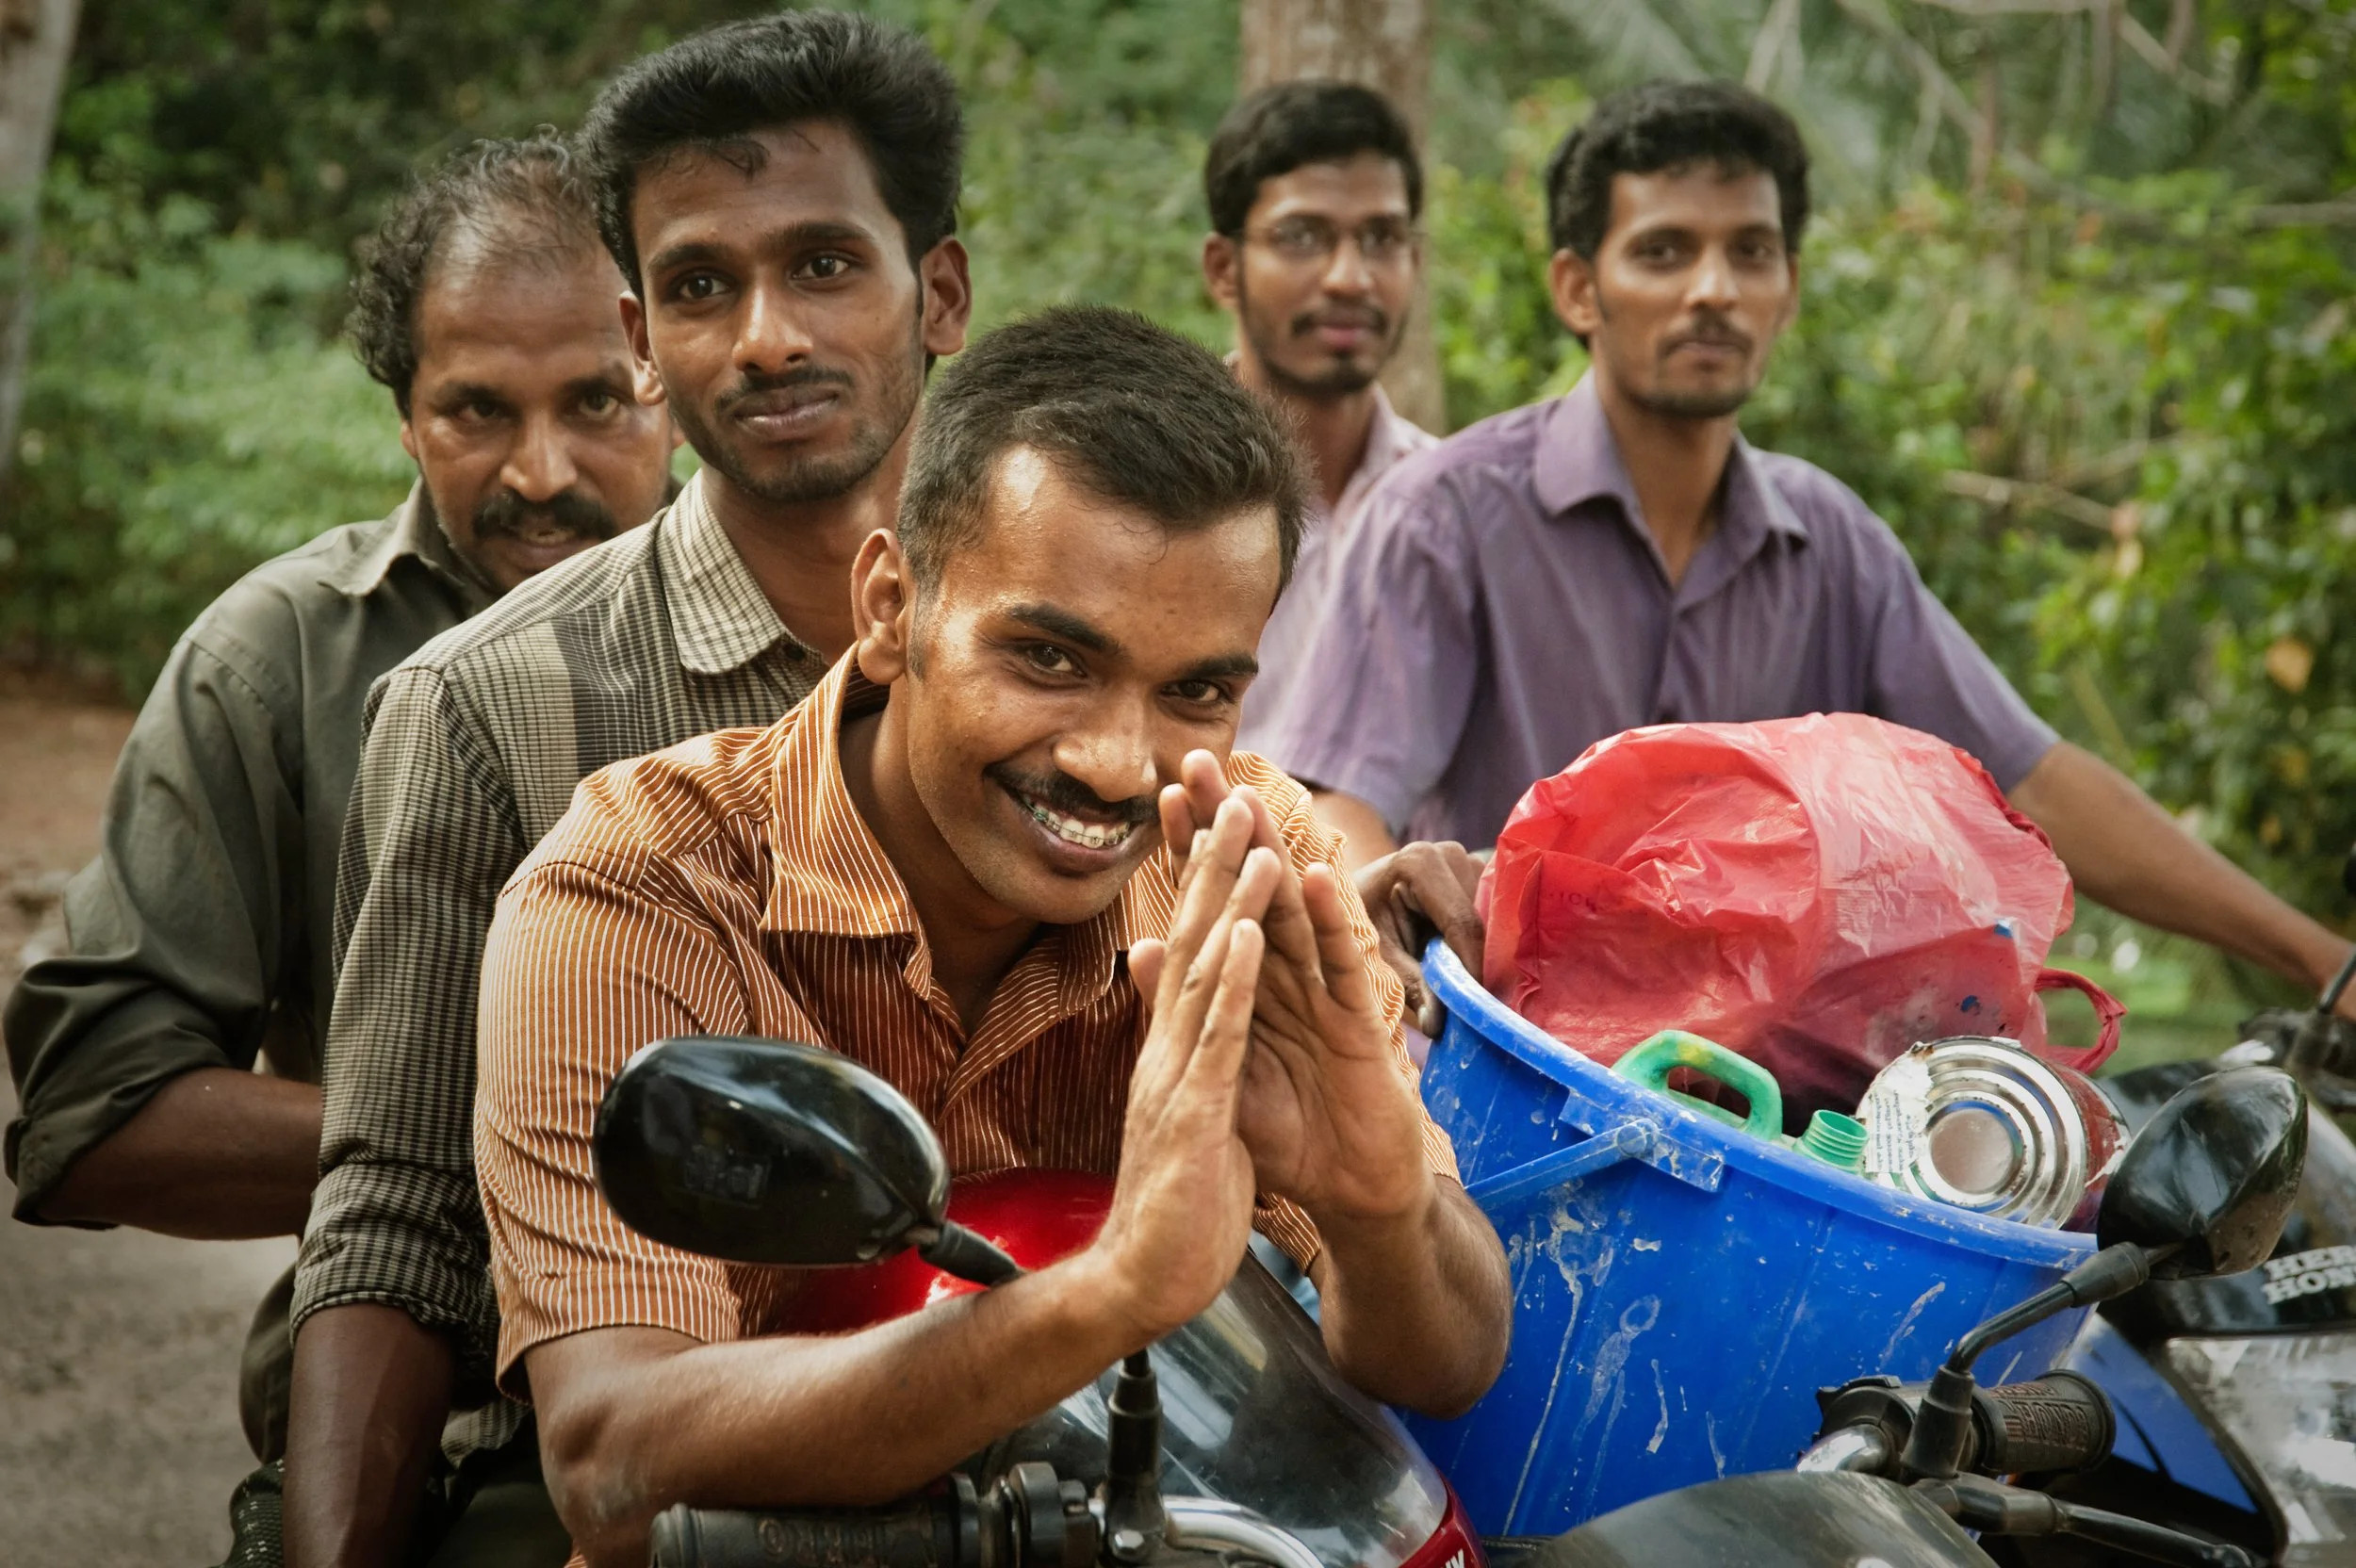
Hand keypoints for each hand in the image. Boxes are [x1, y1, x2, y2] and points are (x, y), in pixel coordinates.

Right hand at [1098, 793, 1279, 1342]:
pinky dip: (1234, 981)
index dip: (1200, 882)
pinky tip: (1250, 933)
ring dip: (1229, 898)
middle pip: (1189, 938)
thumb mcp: (1181, 1117)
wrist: (1142, 1284)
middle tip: (1228, 786)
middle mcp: (1164, 1047)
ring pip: (1205, 970)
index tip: (1216, 818)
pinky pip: (1218, 1036)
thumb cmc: (1174, 1205)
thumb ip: (1183, 1063)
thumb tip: (1179, 1024)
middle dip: (1212, 861)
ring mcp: (1173, 1075)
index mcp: (1168, 1049)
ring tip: (1248, 831)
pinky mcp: (1192, 1112)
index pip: (1185, 949)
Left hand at [1156, 752, 1430, 1227]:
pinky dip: (1327, 922)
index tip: (1159, 794)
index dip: (1189, 852)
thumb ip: (1188, 1009)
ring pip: (1293, 911)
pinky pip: (1339, 965)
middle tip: (1197, 759)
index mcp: (1252, 980)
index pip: (1216, 903)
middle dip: (1226, 827)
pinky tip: (1312, 875)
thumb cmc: (1289, 1130)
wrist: (1348, 1190)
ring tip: (1247, 797)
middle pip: (1252, 885)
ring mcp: (1325, 993)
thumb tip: (1139, 948)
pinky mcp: (1358, 1024)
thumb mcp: (1222, 1067)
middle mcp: (1288, 973)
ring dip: (1271, 853)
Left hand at [1355, 841, 1484, 1035]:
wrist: (1350, 901)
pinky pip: (1494, 917)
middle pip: (1483, 921)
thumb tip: (1439, 1024)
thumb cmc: (1355, 928)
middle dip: (1484, 965)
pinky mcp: (1477, 874)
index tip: (1479, 1009)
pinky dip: (1489, 947)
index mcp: (1419, 863)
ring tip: (1478, 993)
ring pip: (1494, 920)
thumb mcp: (1377, 958)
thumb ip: (1410, 985)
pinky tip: (1482, 975)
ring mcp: (1466, 861)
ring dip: (1489, 956)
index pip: (1462, 924)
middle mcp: (1449, 854)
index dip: (1474, 969)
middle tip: (1481, 1009)